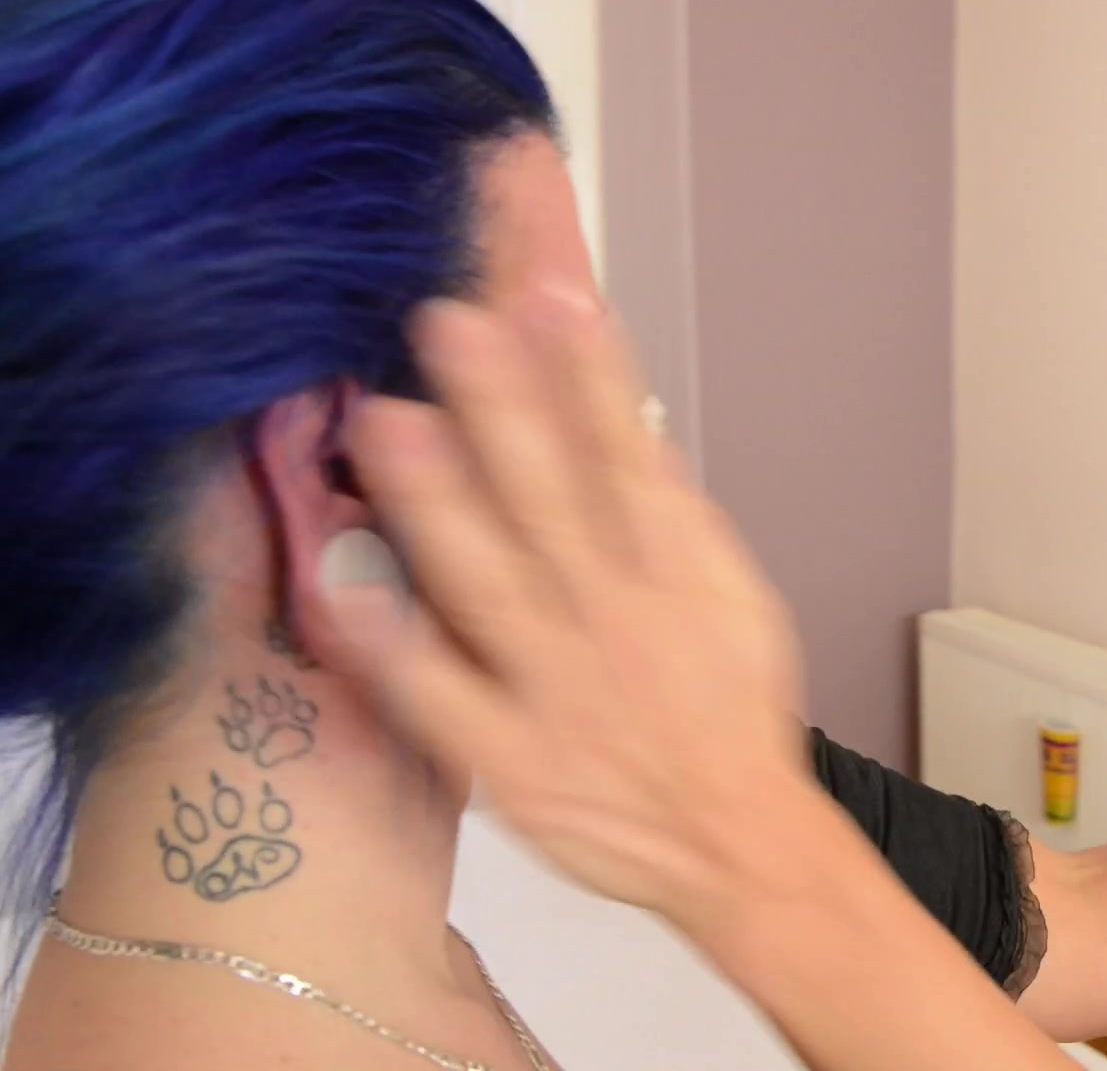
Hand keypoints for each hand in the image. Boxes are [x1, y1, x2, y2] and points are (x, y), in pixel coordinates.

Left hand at [323, 289, 809, 921]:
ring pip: (488, 579)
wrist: (737, 838)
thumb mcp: (729, 592)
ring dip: (438, 499)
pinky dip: (391, 643)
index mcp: (675, 571)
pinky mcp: (505, 754)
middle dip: (503, 406)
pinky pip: (437, 694)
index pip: (626, 455)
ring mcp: (552, 685)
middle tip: (447, 321)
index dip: (590, 373)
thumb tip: (625, 421)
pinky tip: (341, 580)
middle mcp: (610, 616)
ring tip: (386, 421)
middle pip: (550, 499)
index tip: (552, 295)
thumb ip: (670, 510)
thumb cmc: (728, 709)